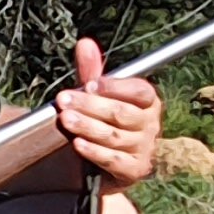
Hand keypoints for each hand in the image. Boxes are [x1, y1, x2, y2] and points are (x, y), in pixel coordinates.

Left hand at [52, 37, 162, 193]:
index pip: (139, 91)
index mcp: (148, 102)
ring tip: (66, 119)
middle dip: (90, 105)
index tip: (89, 85)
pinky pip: (114, 160)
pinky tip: (78, 144)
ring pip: (114, 136)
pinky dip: (95, 152)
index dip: (115, 87)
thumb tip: (85, 43)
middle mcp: (150, 124)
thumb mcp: (97, 96)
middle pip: (121, 113)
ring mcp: (144, 148)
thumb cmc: (105, 121)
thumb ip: (91, 71)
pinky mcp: (134, 170)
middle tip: (63, 100)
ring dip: (88, 127)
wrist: (105, 163)